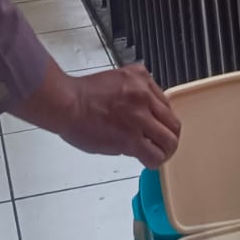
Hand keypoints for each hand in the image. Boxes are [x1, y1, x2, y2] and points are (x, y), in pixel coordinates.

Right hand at [14, 60, 179, 167]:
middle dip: (169, 135)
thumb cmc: (81, 95)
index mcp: (140, 77)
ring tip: (157, 155)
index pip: (165, 102)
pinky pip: (154, 155)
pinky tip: (147, 161)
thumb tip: (141, 113)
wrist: (67, 103)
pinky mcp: (131, 138)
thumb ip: (132, 93)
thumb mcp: (115, 80)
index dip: (162, 118)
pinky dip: (154, 161)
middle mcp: (144, 95)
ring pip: (169, 140)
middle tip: (163, 143)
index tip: (156, 126)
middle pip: (173, 122)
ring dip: (165, 150)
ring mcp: (139, 117)